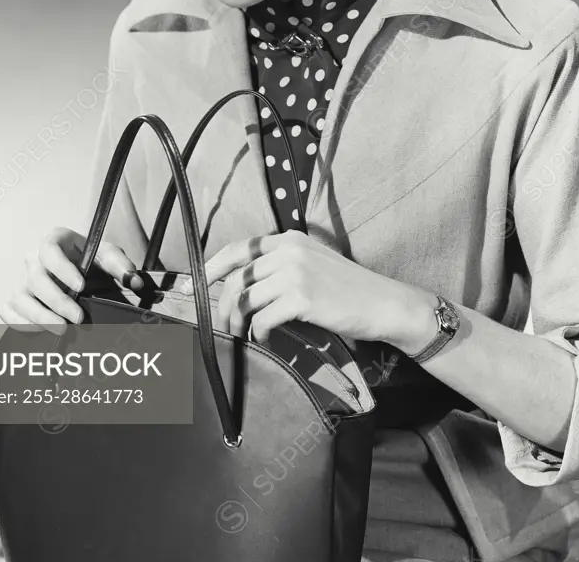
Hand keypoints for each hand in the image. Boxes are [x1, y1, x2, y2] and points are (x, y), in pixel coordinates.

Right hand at [0, 226, 141, 335]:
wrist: (85, 273)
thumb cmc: (94, 260)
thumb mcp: (109, 256)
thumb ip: (122, 265)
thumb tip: (134, 281)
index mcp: (55, 240)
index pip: (50, 250)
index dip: (62, 269)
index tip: (81, 286)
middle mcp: (34, 258)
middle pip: (35, 278)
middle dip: (56, 301)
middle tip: (77, 318)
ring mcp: (23, 279)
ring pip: (20, 297)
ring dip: (38, 316)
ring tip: (61, 331)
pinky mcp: (17, 298)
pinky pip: (7, 309)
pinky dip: (18, 322)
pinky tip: (38, 331)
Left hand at [180, 229, 423, 345]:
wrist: (382, 303)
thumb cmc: (347, 288)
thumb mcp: (312, 263)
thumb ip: (281, 265)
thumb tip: (245, 285)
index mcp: (288, 239)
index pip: (239, 248)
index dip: (214, 266)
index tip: (195, 282)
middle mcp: (289, 251)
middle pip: (238, 278)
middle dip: (224, 305)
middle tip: (223, 324)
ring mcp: (295, 273)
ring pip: (246, 299)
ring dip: (238, 322)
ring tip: (242, 334)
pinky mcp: (302, 297)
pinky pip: (264, 318)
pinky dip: (260, 331)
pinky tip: (266, 338)